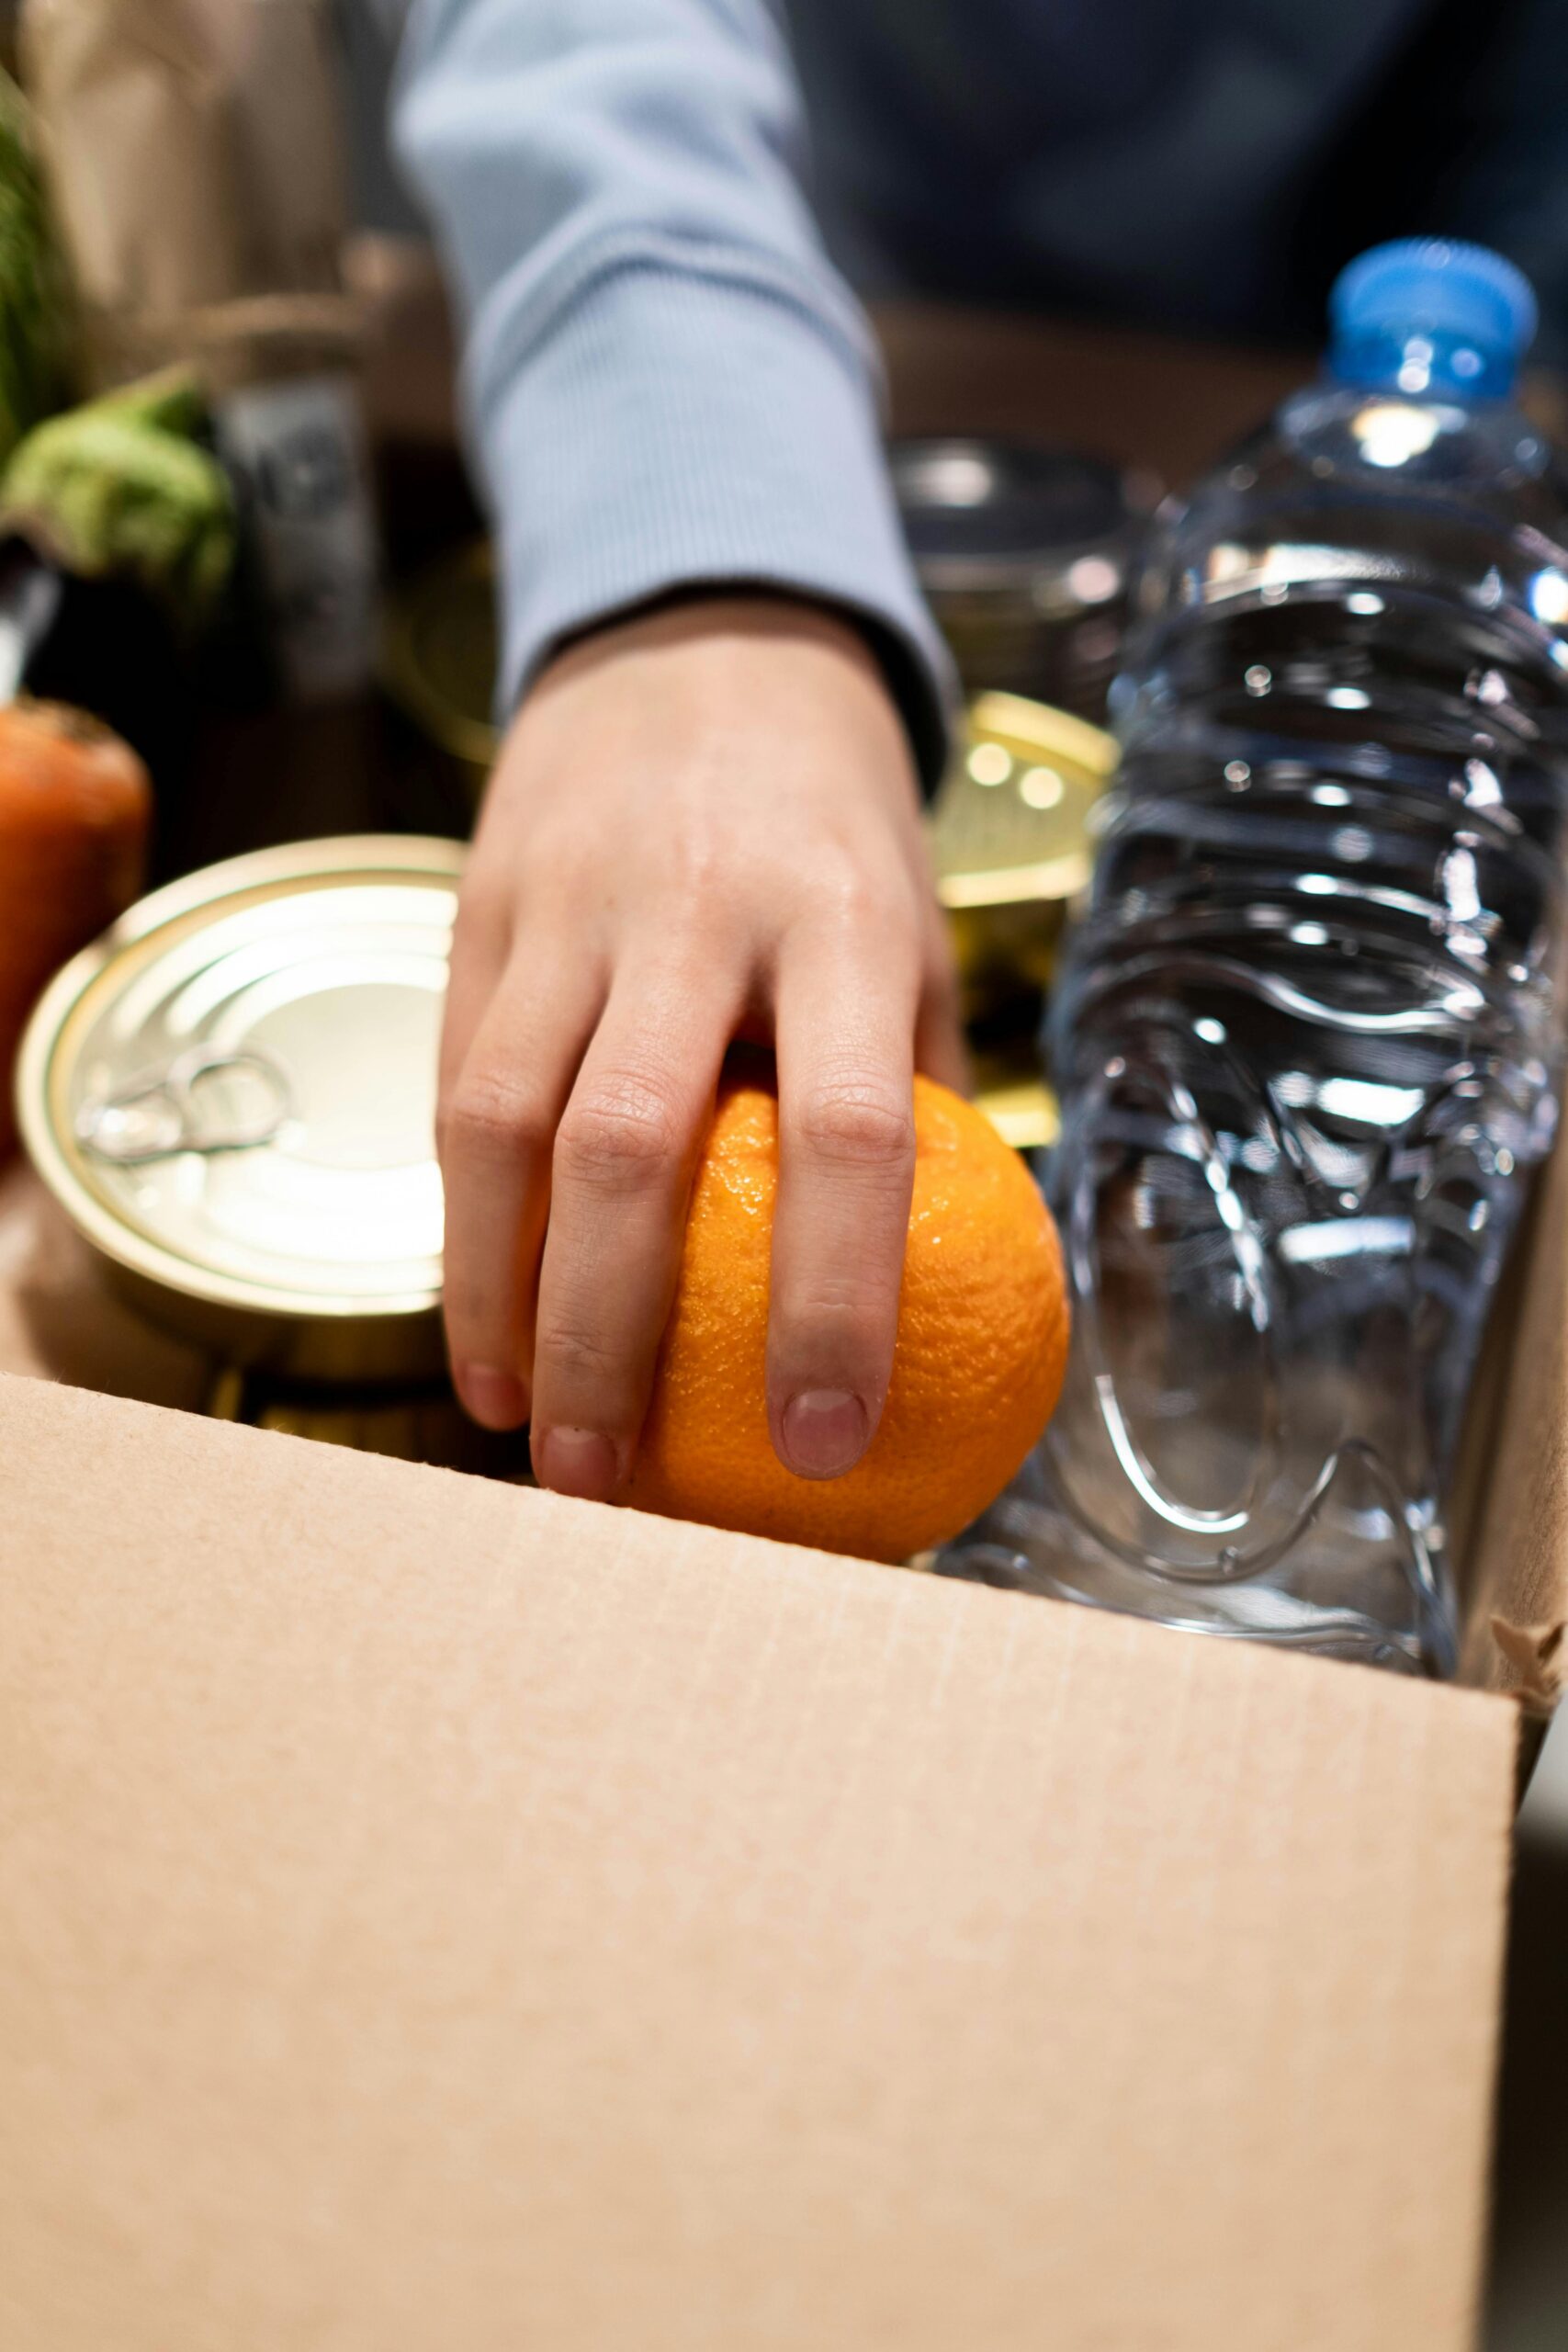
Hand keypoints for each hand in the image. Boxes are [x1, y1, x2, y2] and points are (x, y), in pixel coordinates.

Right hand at [438, 595, 964, 1500]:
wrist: (698, 638)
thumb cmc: (832, 824)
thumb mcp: (913, 927)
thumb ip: (912, 1090)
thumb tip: (942, 1296)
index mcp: (841, 918)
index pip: (848, 1131)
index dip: (839, 1299)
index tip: (828, 1443)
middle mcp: (695, 909)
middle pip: (627, 1149)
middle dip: (606, 1336)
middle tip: (609, 1483)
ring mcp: (568, 904)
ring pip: (500, 1121)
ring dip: (496, 1295)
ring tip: (514, 1423)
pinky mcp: (479, 907)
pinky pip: (452, 1083)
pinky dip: (459, 1216)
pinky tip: (478, 1312)